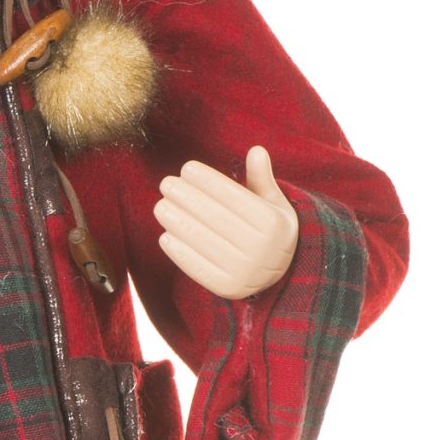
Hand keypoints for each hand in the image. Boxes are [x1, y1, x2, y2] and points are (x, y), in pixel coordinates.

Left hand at [153, 146, 299, 300]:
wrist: (278, 276)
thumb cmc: (269, 230)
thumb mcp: (274, 204)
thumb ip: (262, 179)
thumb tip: (256, 150)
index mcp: (273, 225)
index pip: (234, 197)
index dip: (208, 181)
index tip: (187, 169)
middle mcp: (261, 250)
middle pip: (215, 218)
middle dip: (187, 197)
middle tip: (166, 183)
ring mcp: (244, 272)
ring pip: (203, 241)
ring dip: (177, 221)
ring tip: (161, 205)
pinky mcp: (227, 289)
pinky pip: (198, 268)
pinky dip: (179, 252)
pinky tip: (165, 234)